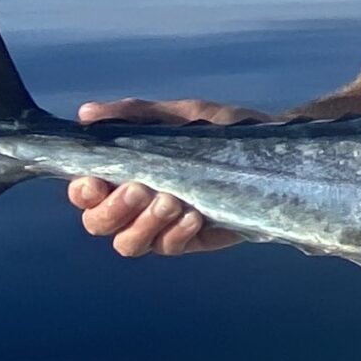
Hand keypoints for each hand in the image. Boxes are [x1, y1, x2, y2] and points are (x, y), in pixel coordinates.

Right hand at [67, 97, 265, 257]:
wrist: (277, 154)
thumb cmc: (222, 132)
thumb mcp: (181, 115)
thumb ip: (137, 115)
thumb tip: (87, 112)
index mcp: (125, 172)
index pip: (85, 193)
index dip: (83, 192)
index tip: (96, 181)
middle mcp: (135, 204)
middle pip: (98, 224)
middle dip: (113, 209)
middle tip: (140, 188)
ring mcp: (161, 226)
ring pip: (128, 243)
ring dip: (143, 224)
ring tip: (171, 201)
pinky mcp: (190, 240)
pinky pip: (169, 248)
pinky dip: (176, 234)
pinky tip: (194, 214)